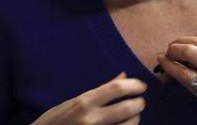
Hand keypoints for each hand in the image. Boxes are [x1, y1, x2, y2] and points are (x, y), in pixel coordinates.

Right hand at [32, 72, 146, 124]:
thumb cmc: (55, 121)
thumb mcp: (73, 102)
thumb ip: (100, 91)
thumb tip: (123, 77)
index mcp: (84, 102)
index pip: (116, 88)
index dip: (134, 85)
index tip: (141, 86)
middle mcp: (91, 119)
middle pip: (127, 108)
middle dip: (139, 104)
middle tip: (140, 102)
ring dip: (135, 119)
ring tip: (133, 116)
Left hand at [156, 37, 196, 124]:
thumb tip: (189, 50)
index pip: (196, 41)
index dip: (179, 41)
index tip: (173, 45)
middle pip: (187, 50)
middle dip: (171, 50)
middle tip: (165, 53)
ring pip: (183, 70)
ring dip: (168, 66)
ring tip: (164, 64)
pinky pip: (189, 88)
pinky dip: (177, 80)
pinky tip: (173, 78)